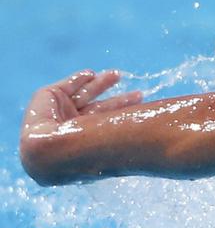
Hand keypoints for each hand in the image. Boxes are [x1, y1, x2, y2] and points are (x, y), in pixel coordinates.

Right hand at [19, 70, 142, 182]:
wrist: (48, 151)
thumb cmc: (80, 153)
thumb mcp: (107, 146)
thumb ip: (125, 138)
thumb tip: (155, 135)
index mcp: (85, 142)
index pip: (109, 123)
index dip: (124, 112)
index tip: (141, 102)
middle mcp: (72, 127)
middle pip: (100, 109)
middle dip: (118, 100)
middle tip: (139, 94)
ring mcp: (59, 112)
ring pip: (84, 94)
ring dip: (100, 83)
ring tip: (118, 75)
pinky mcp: (47, 96)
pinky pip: (66, 85)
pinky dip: (78, 79)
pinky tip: (91, 74)